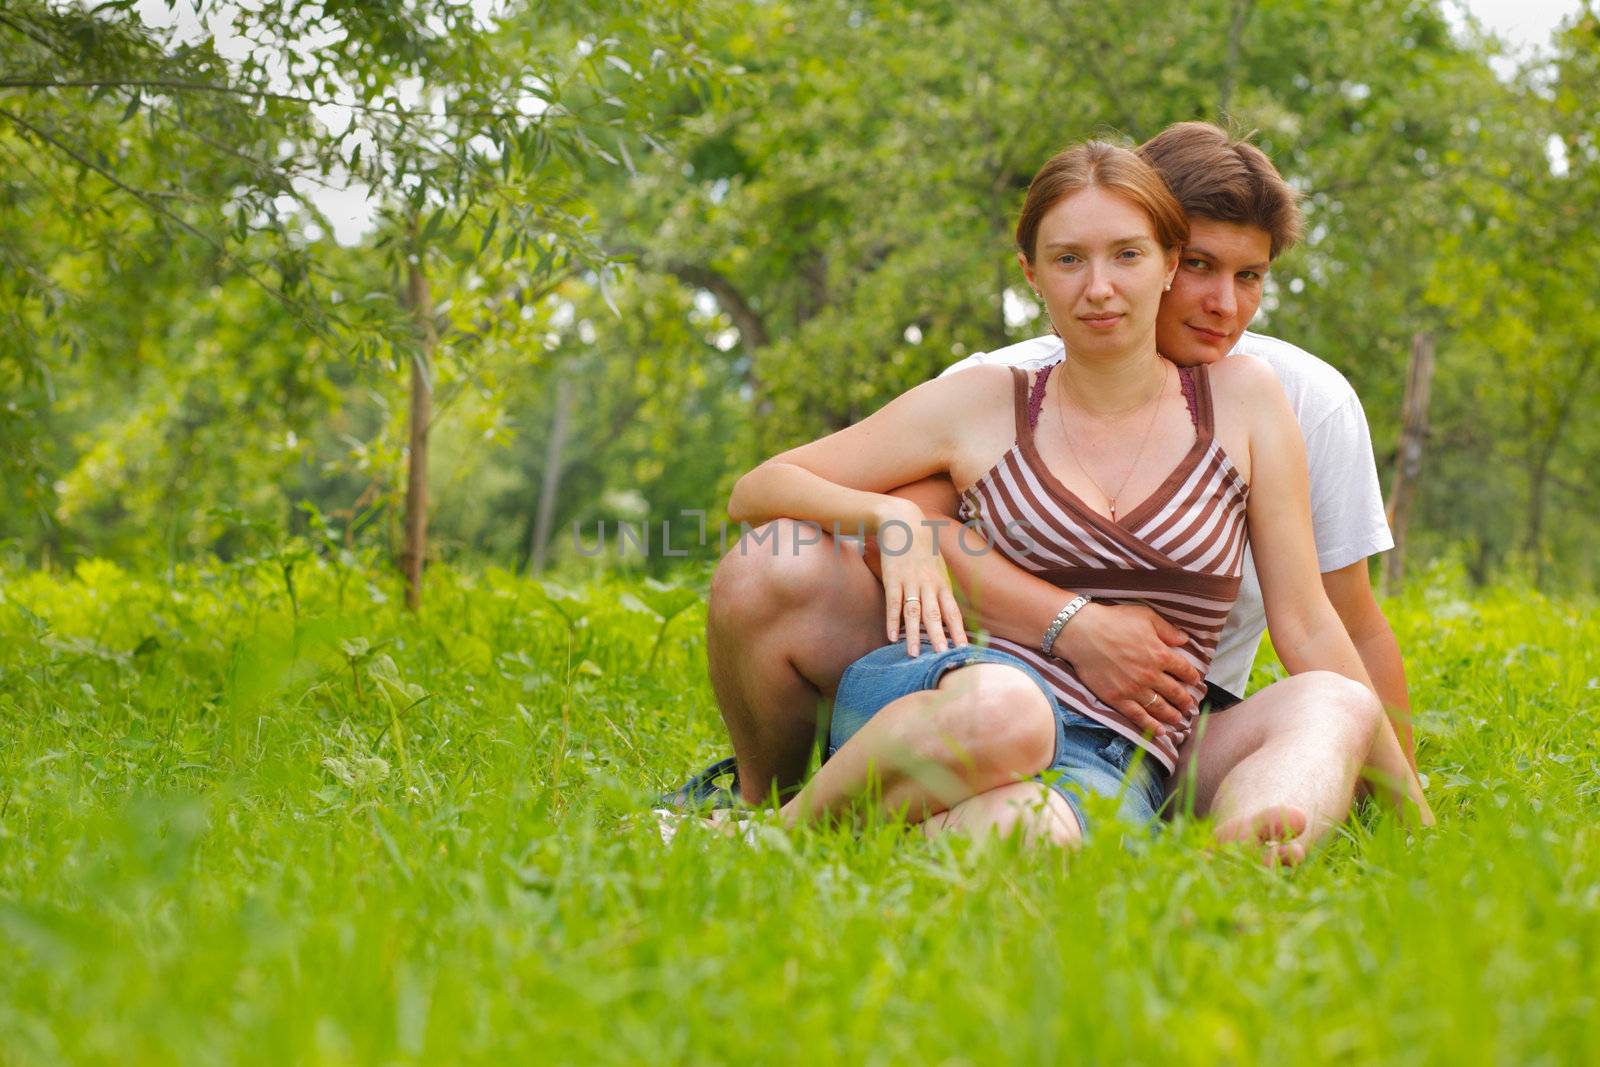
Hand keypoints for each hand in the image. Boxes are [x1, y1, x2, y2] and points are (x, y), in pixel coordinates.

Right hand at [878, 507, 966, 656]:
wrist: (902, 521)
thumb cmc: (920, 546)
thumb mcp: (936, 565)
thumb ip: (940, 586)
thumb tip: (946, 607)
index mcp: (941, 583)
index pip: (953, 612)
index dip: (958, 631)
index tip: (964, 650)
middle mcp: (928, 584)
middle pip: (935, 615)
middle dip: (940, 637)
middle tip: (944, 657)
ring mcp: (910, 581)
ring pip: (914, 612)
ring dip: (914, 635)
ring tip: (914, 654)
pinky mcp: (892, 577)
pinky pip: (893, 603)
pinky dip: (892, 621)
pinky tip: (891, 637)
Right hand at [1049, 601, 1200, 734]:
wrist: (1081, 633)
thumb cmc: (1113, 621)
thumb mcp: (1145, 616)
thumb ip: (1167, 629)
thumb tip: (1184, 639)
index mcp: (1161, 654)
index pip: (1184, 670)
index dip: (1192, 677)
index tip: (1195, 681)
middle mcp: (1151, 675)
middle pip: (1175, 692)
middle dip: (1185, 700)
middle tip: (1190, 705)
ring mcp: (1134, 689)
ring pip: (1160, 707)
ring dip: (1173, 715)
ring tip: (1178, 719)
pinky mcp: (1117, 698)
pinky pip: (1138, 716)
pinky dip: (1151, 726)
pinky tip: (1160, 732)